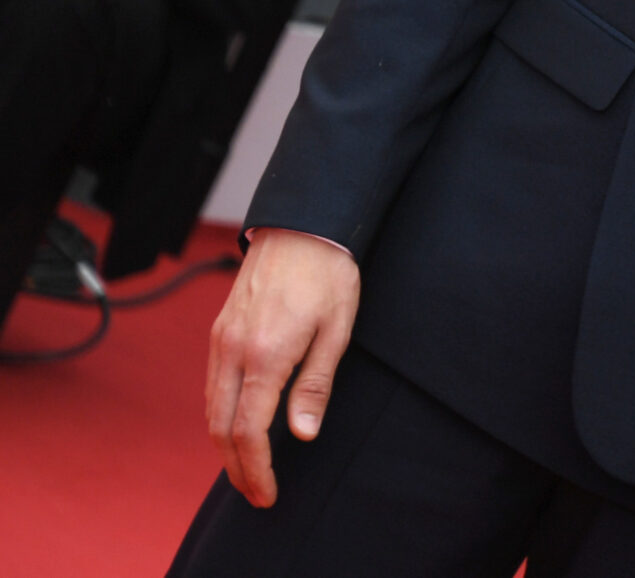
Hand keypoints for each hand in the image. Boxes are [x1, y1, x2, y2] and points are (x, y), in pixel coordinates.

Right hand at [205, 231, 360, 507]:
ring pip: (211, 409)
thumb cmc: (328, 275)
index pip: (249, 431)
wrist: (301, 227)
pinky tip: (236, 427)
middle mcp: (233, 351)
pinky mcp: (219, 332)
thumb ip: (315, 385)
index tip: (268, 493)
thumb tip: (303, 434)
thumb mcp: (336, 330)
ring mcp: (220, 341)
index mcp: (265, 355)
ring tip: (246, 470)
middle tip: (256, 494)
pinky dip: (220, 417)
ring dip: (224, 446)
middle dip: (236, 468)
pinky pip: (211, 386)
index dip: (257, 469)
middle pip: (221, 428)